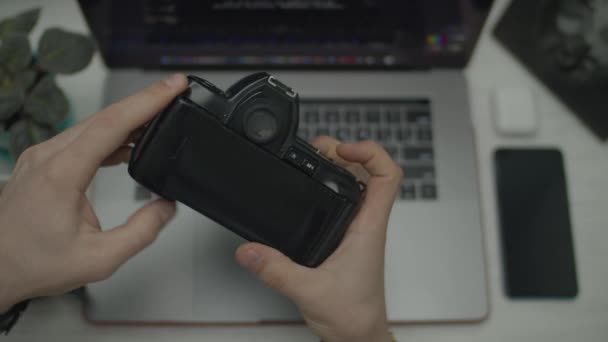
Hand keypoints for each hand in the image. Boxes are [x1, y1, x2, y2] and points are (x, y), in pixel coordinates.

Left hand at [0, 74, 187, 311]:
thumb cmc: (35, 263)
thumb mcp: (99, 259)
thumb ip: (141, 231)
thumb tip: (167, 206)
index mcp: (61, 174)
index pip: (112, 124)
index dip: (147, 102)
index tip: (173, 86)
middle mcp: (47, 157)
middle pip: (104, 116)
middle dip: (144, 101)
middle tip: (175, 91)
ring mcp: (41, 156)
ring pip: (92, 124)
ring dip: (128, 118)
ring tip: (160, 118)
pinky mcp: (41, 162)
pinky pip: (81, 137)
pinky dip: (110, 134)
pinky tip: (127, 143)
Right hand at [235, 137, 401, 341]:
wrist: (359, 336)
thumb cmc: (353, 316)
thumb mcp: (308, 291)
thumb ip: (275, 270)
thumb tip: (250, 249)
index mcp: (369, 228)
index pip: (387, 176)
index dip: (369, 152)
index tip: (342, 149)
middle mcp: (367, 224)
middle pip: (371, 171)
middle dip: (347, 152)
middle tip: (321, 149)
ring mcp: (360, 229)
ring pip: (361, 183)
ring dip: (342, 166)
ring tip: (317, 159)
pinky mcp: (349, 237)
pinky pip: (348, 200)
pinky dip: (333, 185)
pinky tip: (315, 187)